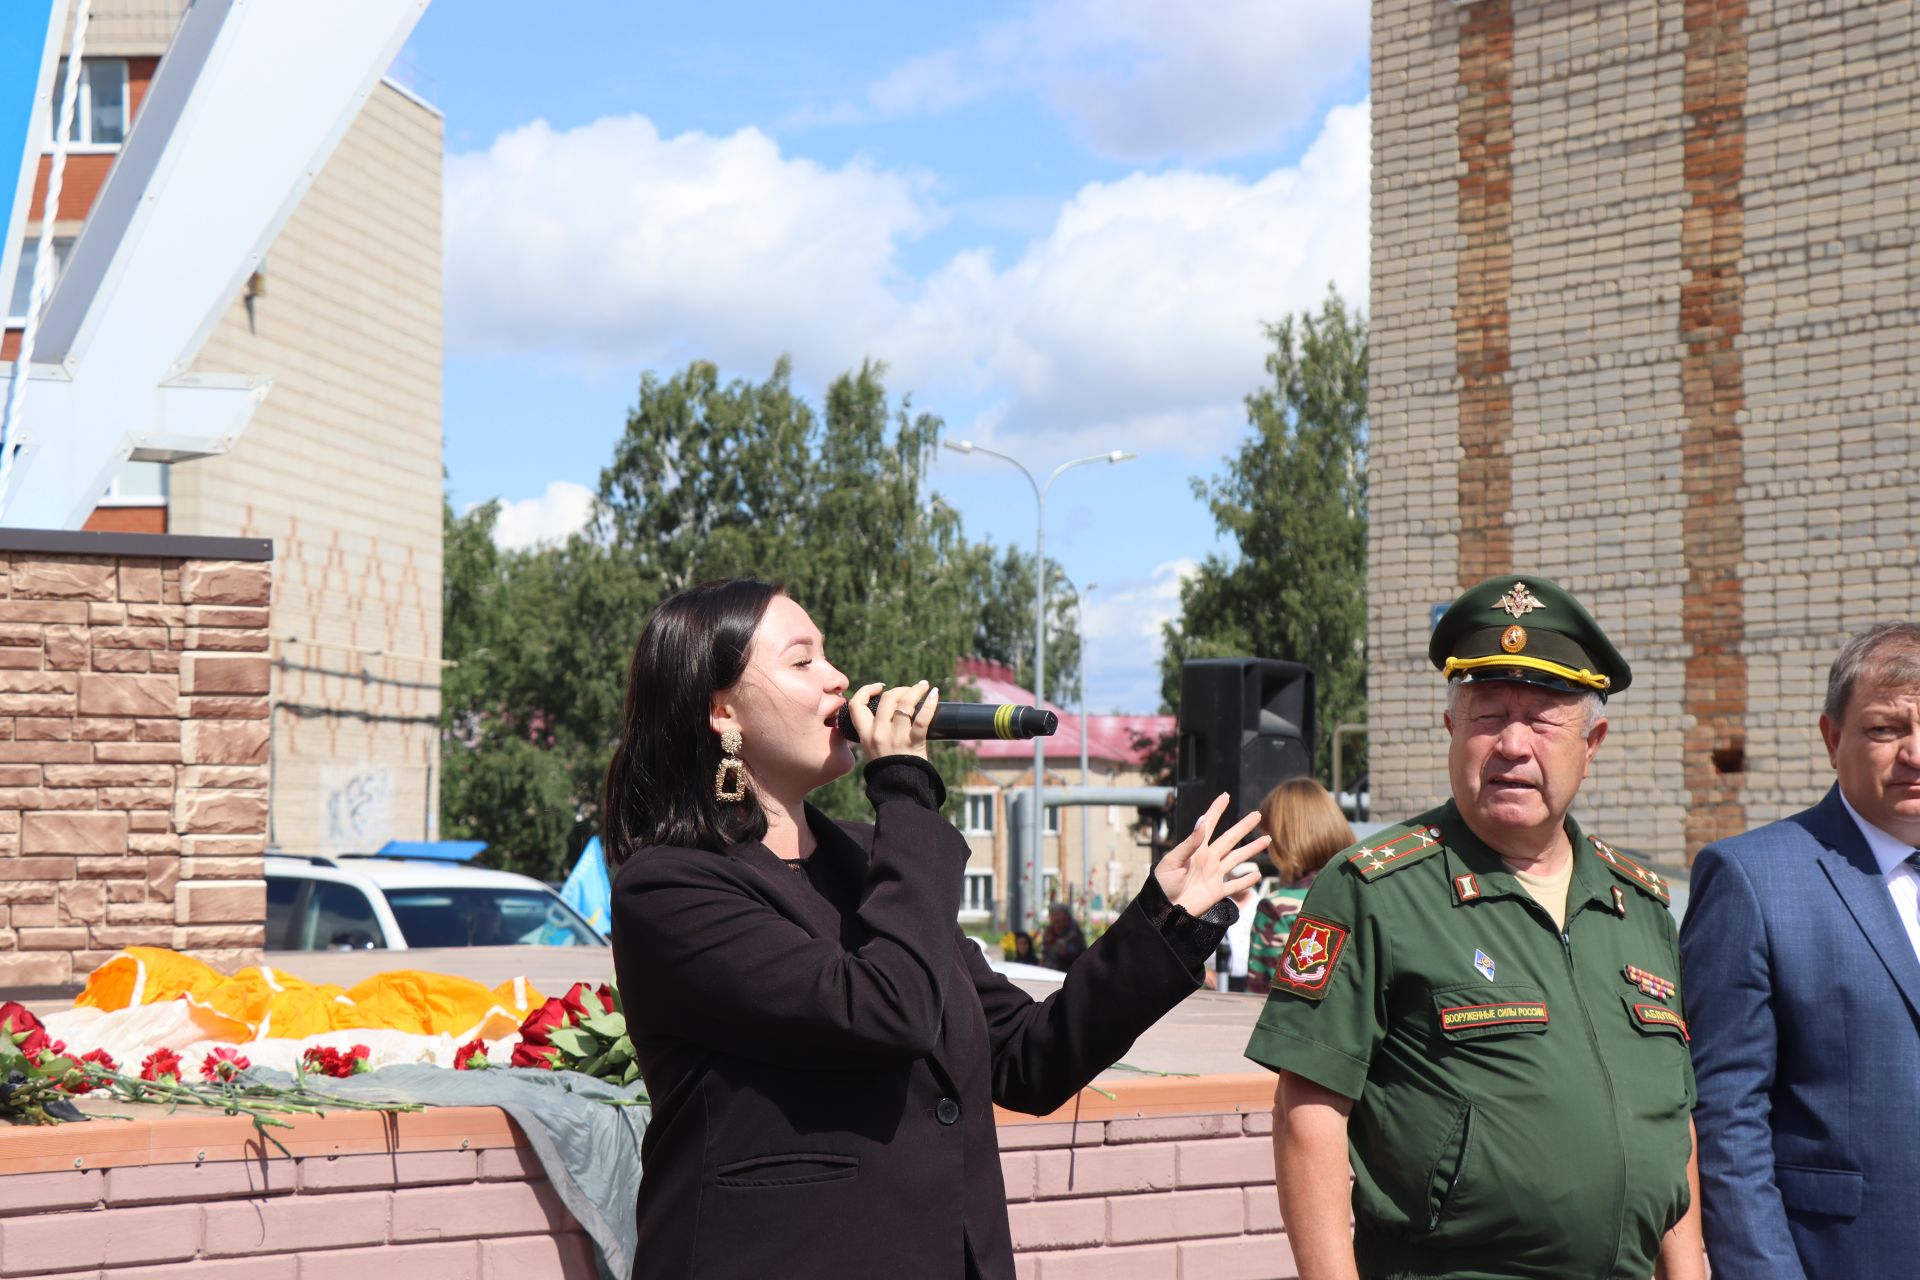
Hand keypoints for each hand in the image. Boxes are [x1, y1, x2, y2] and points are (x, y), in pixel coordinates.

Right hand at [844, 680, 937, 760]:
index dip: (866, 690)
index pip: (856, 705)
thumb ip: (874, 731)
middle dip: (899, 689)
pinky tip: (935, 694)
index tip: (879, 687)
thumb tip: (888, 711)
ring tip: (923, 686)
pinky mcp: (913, 742)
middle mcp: (878, 733)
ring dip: (915, 690)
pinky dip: (930, 703)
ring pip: (904, 703)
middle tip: (909, 690)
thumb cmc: (889, 768)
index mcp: (865, 734)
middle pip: (886, 699)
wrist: (899, 790)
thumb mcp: (872, 749)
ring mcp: (896, 737)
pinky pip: (922, 718)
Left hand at [1154, 793, 1267, 916]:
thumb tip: (1202, 821)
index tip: (1225, 796)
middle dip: (1243, 827)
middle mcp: (1208, 859)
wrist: (1163, 910)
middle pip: (1230, 839)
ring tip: (1267, 839)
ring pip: (1237, 859)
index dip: (1216, 810)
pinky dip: (1247, 881)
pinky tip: (1258, 875)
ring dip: (1251, 849)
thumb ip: (1189, 843)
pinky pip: (1235, 886)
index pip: (1208, 824)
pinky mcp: (1217, 892)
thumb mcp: (1172, 861)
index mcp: (1196, 849)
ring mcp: (1214, 875)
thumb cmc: (1162, 884)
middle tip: (1257, 815)